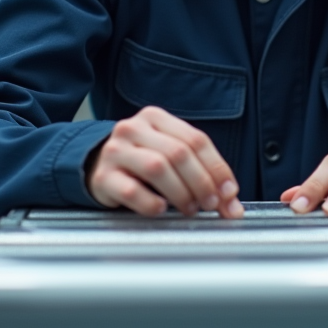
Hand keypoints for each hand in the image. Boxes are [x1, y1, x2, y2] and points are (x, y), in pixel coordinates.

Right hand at [87, 106, 243, 217]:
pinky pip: (131, 190)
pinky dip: (151, 203)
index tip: (229, 193)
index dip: (217, 168)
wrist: (95, 166)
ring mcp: (115, 151)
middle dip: (202, 183)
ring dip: (181, 193)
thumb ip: (202, 174)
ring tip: (189, 209)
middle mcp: (133, 128)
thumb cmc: (142, 162)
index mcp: (156, 117)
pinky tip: (160, 209)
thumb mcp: (170, 157)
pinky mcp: (102, 176)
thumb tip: (232, 206)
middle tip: (211, 205)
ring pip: (157, 168)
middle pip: (178, 153)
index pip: (196, 140)